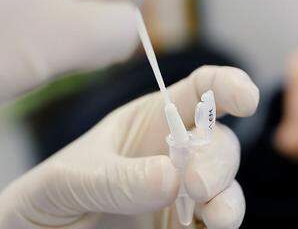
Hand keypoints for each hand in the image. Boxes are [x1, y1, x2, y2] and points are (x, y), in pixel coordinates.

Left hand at [0, 66, 259, 228]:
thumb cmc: (47, 199)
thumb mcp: (70, 179)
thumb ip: (118, 177)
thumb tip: (172, 177)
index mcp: (151, 121)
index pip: (200, 91)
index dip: (228, 85)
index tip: (246, 99)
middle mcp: (175, 153)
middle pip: (220, 141)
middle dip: (218, 158)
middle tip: (195, 184)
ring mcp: (183, 193)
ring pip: (228, 183)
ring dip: (228, 194)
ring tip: (215, 214)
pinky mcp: (185, 228)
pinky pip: (217, 221)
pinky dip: (223, 222)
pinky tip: (213, 226)